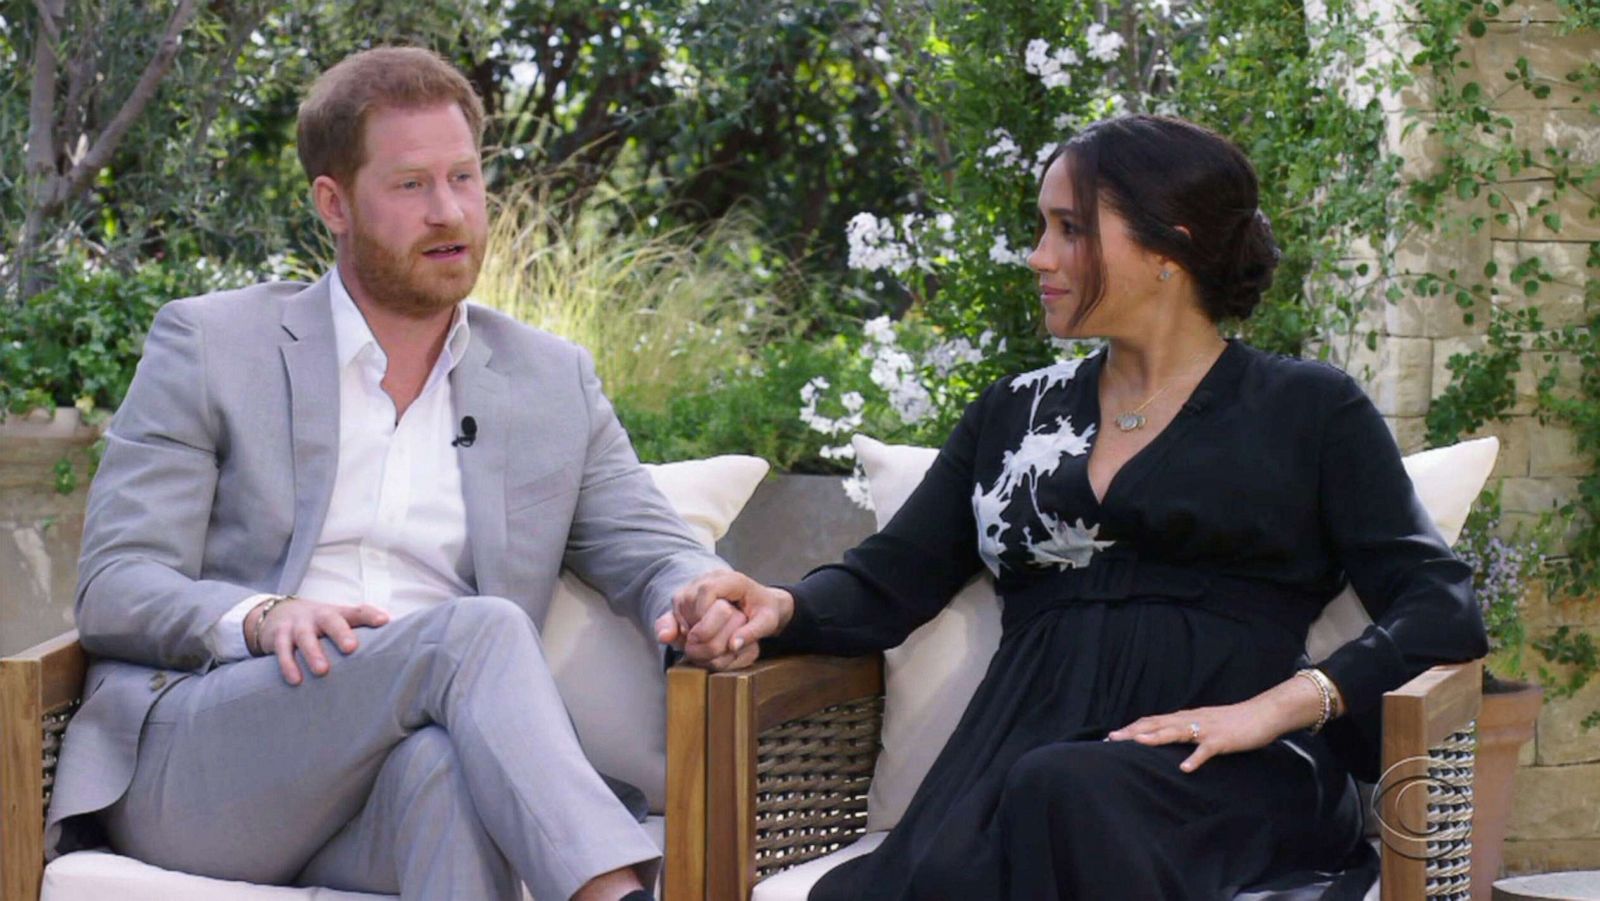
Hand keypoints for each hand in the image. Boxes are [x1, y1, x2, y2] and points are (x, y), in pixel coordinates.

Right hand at [246, 598, 389, 684]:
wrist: (276, 614)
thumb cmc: (318, 625)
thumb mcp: (337, 622)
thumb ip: (361, 631)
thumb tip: (398, 643)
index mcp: (337, 613)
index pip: (358, 611)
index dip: (370, 615)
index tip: (384, 621)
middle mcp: (318, 616)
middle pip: (330, 620)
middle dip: (341, 633)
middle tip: (351, 648)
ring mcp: (297, 625)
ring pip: (304, 637)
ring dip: (313, 653)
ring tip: (322, 671)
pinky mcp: (278, 636)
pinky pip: (282, 650)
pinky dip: (287, 664)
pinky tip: (295, 680)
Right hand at [654, 569, 793, 669]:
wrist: (759, 603)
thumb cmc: (764, 611)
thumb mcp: (768, 621)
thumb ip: (753, 632)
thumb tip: (733, 645)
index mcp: (732, 579)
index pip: (707, 591)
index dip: (707, 616)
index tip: (715, 635)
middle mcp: (708, 578)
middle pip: (688, 601)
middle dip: (699, 627)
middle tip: (715, 642)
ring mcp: (693, 586)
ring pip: (678, 608)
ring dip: (690, 629)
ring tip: (709, 638)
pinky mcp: (684, 598)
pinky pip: (670, 615)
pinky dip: (678, 630)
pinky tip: (687, 638)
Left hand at [1105, 674, 1330, 771]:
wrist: (1262, 714)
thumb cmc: (1233, 721)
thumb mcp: (1204, 723)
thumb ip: (1187, 729)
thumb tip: (1167, 736)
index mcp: (1186, 717)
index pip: (1153, 721)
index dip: (1133, 728)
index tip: (1112, 735)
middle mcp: (1191, 720)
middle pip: (1157, 724)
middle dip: (1133, 732)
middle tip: (1112, 739)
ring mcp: (1206, 729)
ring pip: (1176, 732)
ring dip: (1155, 738)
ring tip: (1136, 744)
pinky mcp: (1222, 740)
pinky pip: (1206, 750)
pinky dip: (1195, 758)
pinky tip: (1184, 768)